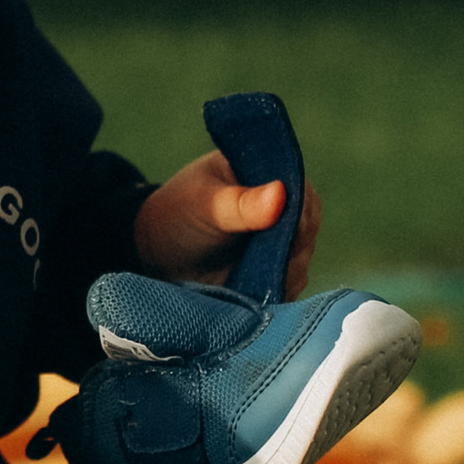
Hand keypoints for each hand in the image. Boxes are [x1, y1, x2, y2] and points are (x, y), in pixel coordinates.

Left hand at [131, 151, 320, 298]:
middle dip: (285, 250)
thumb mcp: (204, 205)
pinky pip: (289, 282)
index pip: (302, 194)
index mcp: (267, 173)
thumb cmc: (177, 216)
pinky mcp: (275, 269)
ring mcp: (281, 239)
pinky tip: (253, 290)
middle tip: (255, 262)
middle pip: (306, 230)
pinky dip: (275, 289)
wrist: (157, 255)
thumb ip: (240, 203)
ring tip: (246, 276)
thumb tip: (280, 193)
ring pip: (300, 260)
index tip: (277, 236)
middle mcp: (282, 205)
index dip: (296, 217)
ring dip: (279, 273)